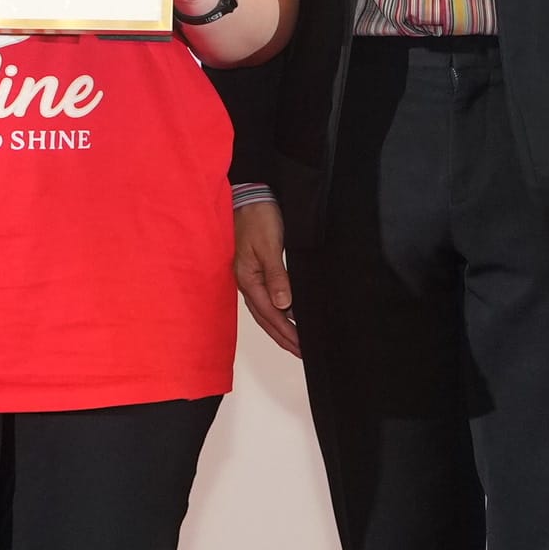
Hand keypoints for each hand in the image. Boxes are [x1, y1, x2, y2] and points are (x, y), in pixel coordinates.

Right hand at [232, 196, 299, 356]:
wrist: (249, 196)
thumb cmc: (257, 218)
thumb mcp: (268, 246)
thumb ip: (276, 276)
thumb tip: (284, 305)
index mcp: (248, 279)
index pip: (270, 314)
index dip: (287, 332)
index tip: (302, 346)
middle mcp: (247, 282)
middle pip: (265, 319)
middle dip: (283, 337)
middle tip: (301, 353)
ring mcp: (249, 277)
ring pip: (265, 311)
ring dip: (280, 328)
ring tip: (296, 342)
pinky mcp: (254, 270)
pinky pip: (266, 299)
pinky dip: (277, 312)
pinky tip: (289, 315)